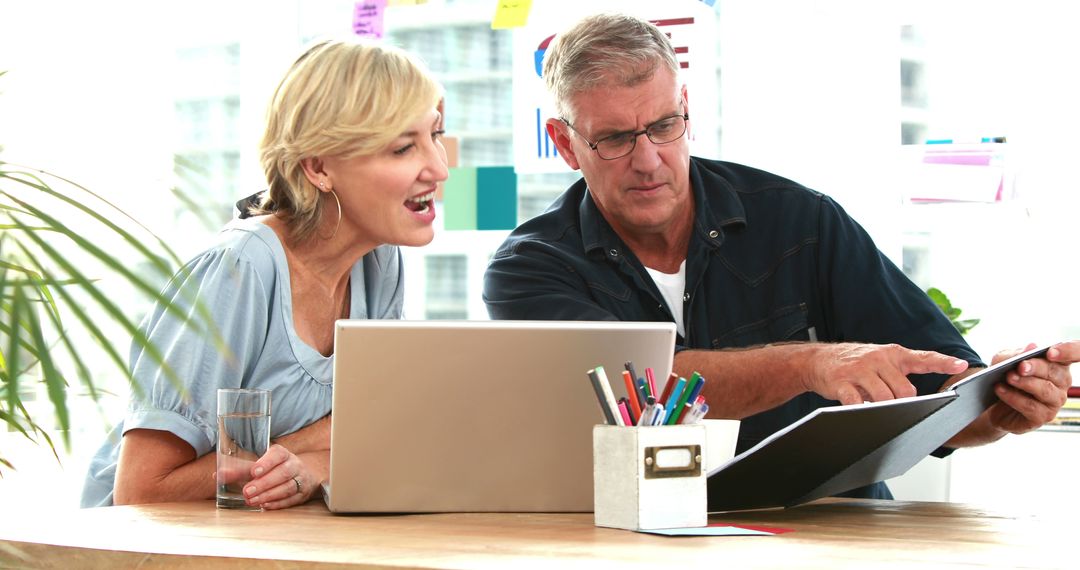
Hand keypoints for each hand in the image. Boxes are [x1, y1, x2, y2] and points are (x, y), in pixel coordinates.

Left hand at [242, 444, 317, 509]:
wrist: (301, 475)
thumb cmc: (275, 469)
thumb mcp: (261, 466)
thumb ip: (240, 470)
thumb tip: (217, 475)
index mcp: (283, 454)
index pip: (277, 454)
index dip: (266, 463)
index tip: (254, 471)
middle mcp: (294, 464)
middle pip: (282, 472)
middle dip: (264, 483)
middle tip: (247, 492)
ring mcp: (301, 479)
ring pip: (287, 487)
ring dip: (268, 495)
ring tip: (252, 500)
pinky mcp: (302, 494)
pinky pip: (292, 499)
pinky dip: (277, 503)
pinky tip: (265, 505)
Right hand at [805, 343, 969, 404]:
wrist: (816, 359)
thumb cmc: (854, 364)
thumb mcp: (880, 361)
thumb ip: (899, 375)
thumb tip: (915, 400)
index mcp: (892, 353)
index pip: (923, 357)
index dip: (943, 362)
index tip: (961, 365)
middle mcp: (878, 358)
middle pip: (905, 390)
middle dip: (903, 404)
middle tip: (894, 406)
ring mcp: (859, 369)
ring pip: (884, 398)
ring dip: (883, 409)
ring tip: (875, 407)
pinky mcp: (841, 381)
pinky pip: (857, 401)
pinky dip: (861, 410)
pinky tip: (859, 409)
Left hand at [985, 341, 1076, 433]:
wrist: (992, 402)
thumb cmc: (1004, 376)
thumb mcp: (1003, 361)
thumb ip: (1015, 354)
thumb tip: (1032, 346)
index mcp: (1058, 363)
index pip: (1075, 354)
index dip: (1069, 351)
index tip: (1051, 352)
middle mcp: (1062, 382)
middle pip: (1055, 372)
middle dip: (1036, 368)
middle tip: (1020, 366)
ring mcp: (1055, 400)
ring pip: (1045, 390)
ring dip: (1025, 383)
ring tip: (1008, 377)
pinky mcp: (1044, 416)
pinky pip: (1031, 406)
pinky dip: (1014, 397)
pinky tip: (1000, 390)